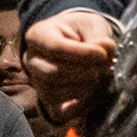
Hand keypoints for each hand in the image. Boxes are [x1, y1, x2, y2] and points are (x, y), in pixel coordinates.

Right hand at [24, 9, 116, 125]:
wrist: (74, 42)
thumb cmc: (81, 31)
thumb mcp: (91, 24)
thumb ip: (98, 36)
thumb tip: (105, 50)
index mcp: (37, 35)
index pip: (54, 47)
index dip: (81, 54)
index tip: (103, 55)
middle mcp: (31, 60)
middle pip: (52, 73)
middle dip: (84, 73)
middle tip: (105, 67)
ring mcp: (36, 82)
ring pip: (55, 92)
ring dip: (84, 88)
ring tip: (101, 77)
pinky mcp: (47, 101)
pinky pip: (58, 112)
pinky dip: (77, 108)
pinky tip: (91, 96)